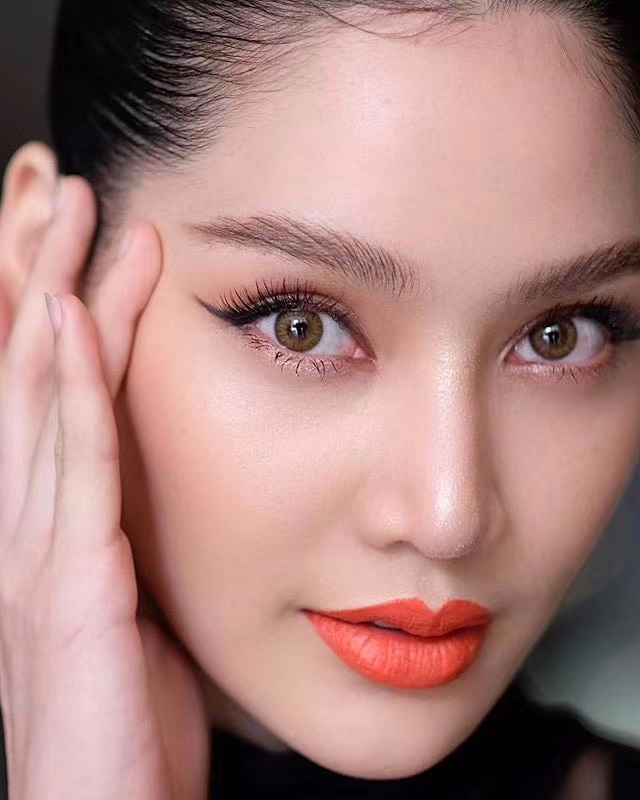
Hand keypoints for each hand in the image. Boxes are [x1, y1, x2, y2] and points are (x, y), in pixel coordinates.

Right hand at [0, 176, 209, 799]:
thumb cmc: (129, 718)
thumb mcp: (136, 604)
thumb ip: (135, 533)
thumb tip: (159, 482)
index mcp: (46, 523)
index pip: (42, 384)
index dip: (43, 294)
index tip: (68, 220)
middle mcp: (23, 522)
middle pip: (22, 368)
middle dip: (28, 266)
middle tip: (46, 178)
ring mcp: (32, 551)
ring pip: (37, 396)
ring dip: (47, 295)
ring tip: (62, 209)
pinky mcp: (66, 589)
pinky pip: (71, 467)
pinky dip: (67, 388)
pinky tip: (66, 319)